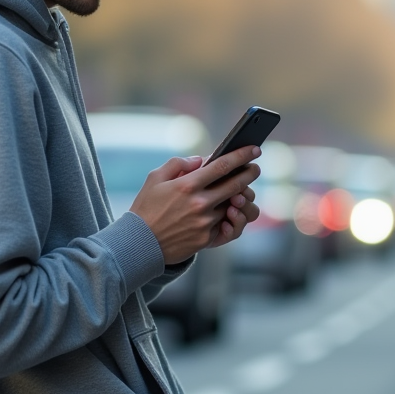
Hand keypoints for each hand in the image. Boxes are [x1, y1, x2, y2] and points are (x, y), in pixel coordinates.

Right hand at [129, 146, 261, 265]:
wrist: (139, 244)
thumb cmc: (146, 208)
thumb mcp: (155, 178)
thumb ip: (178, 163)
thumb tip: (200, 160)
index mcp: (187, 185)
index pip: (222, 166)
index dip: (241, 156)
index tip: (254, 149)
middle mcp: (200, 203)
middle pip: (236, 185)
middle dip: (249, 174)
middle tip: (254, 168)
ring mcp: (205, 223)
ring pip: (233, 205)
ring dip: (239, 196)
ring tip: (238, 190)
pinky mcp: (207, 239)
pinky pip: (228, 226)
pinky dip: (231, 217)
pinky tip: (230, 211)